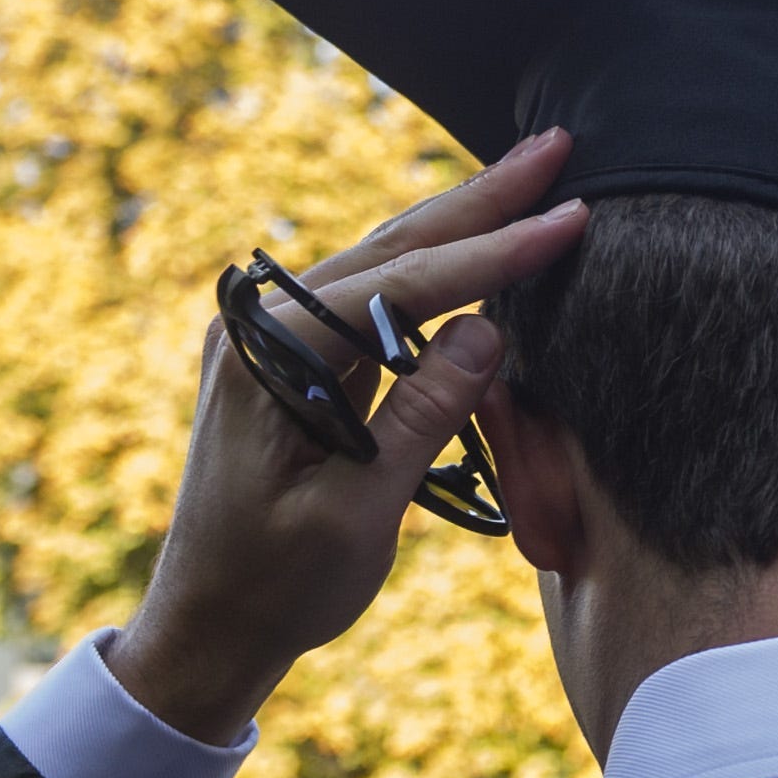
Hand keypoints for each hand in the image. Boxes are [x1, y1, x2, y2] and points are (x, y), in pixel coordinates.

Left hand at [110, 128, 585, 743]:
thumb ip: (421, 417)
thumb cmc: (275, 586)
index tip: (569, 219)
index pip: (400, 286)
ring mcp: (275, 341)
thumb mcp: (357, 513)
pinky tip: (476, 244)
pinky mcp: (295, 363)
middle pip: (392, 247)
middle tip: (555, 148)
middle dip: (480, 199)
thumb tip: (489, 331)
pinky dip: (435, 271)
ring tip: (530, 178)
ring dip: (462, 223)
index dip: (493, 252)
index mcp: (268, 357)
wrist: (208, 629)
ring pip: (385, 262)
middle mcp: (262, 329)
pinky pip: (375, 300)